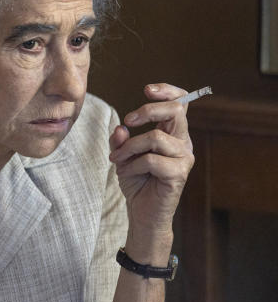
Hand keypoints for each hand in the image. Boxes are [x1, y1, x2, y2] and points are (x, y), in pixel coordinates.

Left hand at [109, 83, 194, 241]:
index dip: (168, 91)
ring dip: (129, 147)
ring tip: (118, 160)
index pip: (180, 103)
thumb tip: (121, 128)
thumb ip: (120, 140)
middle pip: (175, 111)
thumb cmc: (136, 181)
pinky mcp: (179, 174)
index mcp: (172, 134)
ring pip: (155, 138)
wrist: (142, 212)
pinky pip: (152, 160)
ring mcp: (184, 158)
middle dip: (147, 110)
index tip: (147, 89)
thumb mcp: (122, 155)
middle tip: (128, 121)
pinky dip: (132, 165)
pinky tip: (127, 172)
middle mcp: (183, 142)